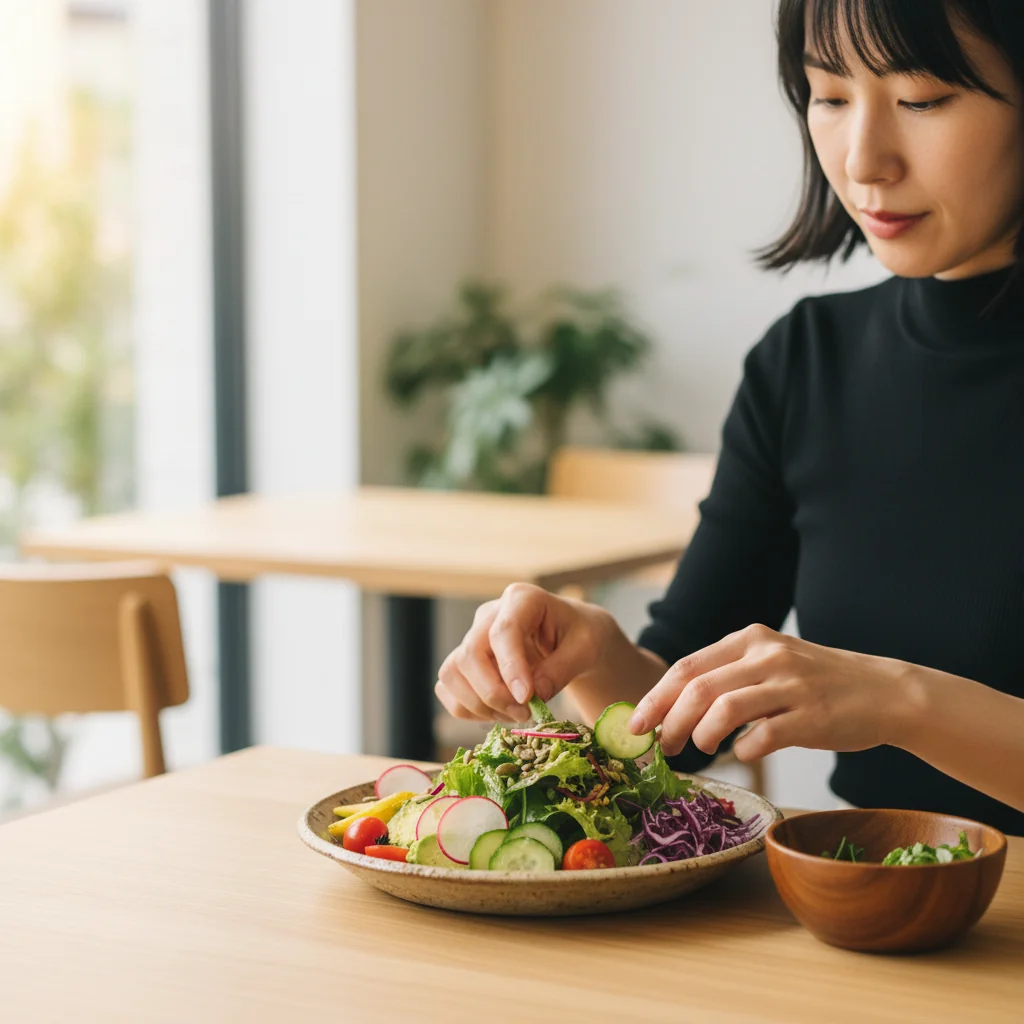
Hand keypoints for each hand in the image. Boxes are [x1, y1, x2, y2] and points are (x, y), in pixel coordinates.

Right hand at [435, 583, 613, 722]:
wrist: (572, 638)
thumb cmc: (581, 636)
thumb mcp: (586, 648)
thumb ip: (562, 669)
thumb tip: (535, 694)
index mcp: (522, 599)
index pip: (504, 631)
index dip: (510, 667)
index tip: (526, 698)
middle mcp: (489, 615)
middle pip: (470, 654)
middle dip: (494, 693)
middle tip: (525, 713)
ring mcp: (473, 637)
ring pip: (452, 673)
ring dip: (479, 704)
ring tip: (514, 715)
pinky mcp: (464, 661)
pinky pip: (448, 688)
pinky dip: (468, 709)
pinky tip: (498, 713)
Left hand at [629, 623, 916, 760]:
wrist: (883, 691)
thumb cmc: (816, 682)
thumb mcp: (770, 662)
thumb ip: (728, 676)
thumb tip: (672, 710)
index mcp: (749, 639)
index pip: (688, 667)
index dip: (656, 697)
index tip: (634, 724)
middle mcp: (767, 655)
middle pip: (698, 689)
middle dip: (668, 721)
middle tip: (661, 746)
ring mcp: (791, 685)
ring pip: (724, 710)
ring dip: (700, 736)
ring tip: (698, 750)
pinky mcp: (812, 716)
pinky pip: (763, 737)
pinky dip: (743, 751)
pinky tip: (742, 755)